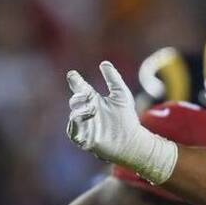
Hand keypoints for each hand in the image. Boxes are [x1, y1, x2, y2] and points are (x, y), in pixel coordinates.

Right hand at [66, 61, 177, 183]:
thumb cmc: (126, 118)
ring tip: (92, 108)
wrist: (132, 141)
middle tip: (87, 94)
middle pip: (75, 101)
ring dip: (80, 112)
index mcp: (92, 100)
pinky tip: (85, 121)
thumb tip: (104, 63)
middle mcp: (85, 112)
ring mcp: (83, 125)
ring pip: (74, 116)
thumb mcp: (121, 95)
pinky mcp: (83, 139)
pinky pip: (74, 132)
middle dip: (79, 97)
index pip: (80, 88)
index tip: (73, 74)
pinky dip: (77, 126)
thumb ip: (113, 79)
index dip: (75, 81)